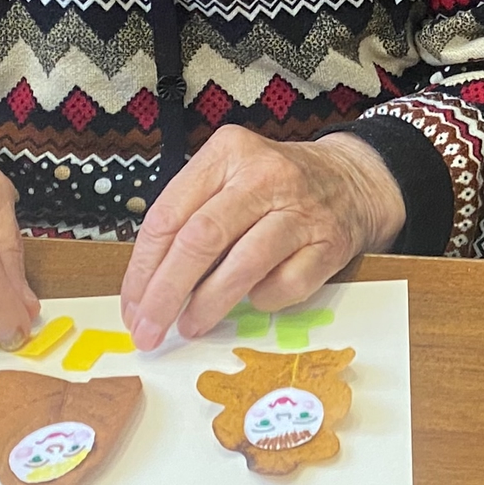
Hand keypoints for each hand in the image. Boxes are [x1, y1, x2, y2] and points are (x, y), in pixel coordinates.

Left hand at [121, 127, 404, 347]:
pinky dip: (262, 301)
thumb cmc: (276, 186)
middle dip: (166, 293)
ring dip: (208, 305)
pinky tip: (254, 301)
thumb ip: (190, 218)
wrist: (352, 180)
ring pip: (242, 265)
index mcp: (227, 154)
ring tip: (189, 327)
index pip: (168, 216)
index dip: (142, 269)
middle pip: (200, 240)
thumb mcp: (228, 179)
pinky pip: (286, 285)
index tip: (132, 306)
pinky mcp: (329, 243)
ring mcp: (301, 209)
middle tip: (148, 330)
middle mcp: (264, 175)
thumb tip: (147, 287)